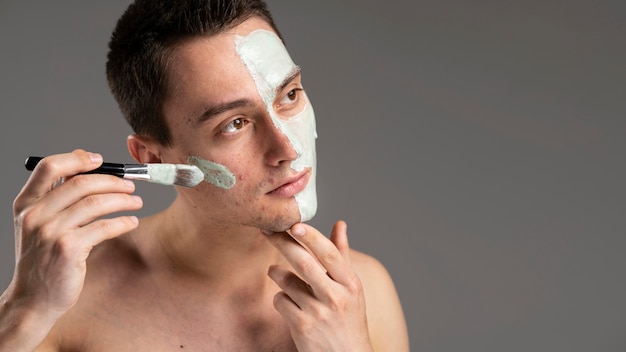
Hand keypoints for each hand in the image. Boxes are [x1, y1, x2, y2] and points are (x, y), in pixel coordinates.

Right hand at [7, 150, 141, 323]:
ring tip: (136, 202)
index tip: (101, 160)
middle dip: (112, 181)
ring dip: (122, 200)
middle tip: (130, 186)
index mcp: (26, 204)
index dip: (78, 159)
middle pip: (81, 182)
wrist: (33, 299)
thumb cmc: (42, 259)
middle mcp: (35, 215)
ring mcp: (51, 232)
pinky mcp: (68, 249)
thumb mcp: (38, 224)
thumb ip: (57, 197)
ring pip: (95, 203)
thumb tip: (87, 164)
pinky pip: (103, 227)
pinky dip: (122, 222)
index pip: (49, 167)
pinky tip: (131, 222)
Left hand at [265, 221, 372, 351]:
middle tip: (267, 231)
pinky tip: (289, 303)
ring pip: (286, 281)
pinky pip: (281, 301)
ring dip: (277, 273)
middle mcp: (336, 297)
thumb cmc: (349, 319)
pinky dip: (281, 298)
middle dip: (282, 243)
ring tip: (277, 272)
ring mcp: (318, 313)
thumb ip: (342, 255)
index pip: (329, 254)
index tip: (294, 224)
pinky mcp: (302, 327)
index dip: (311, 237)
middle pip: (304, 262)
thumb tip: (340, 224)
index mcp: (350, 284)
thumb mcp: (352, 288)